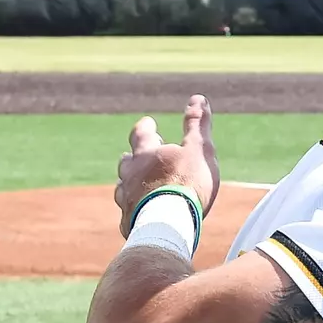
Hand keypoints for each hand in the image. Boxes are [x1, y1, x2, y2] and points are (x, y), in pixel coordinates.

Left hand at [115, 96, 219, 237]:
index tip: (148, 123)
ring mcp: (126, 198)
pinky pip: (127, 213)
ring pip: (123, 187)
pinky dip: (133, 210)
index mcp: (146, 154)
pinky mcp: (128, 222)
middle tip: (137, 155)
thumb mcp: (199, 149)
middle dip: (133, 157)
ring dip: (129, 183)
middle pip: (127, 161)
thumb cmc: (187, 183)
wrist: (170, 223)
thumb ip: (197, 125)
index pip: (140, 133)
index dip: (144, 127)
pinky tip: (138, 214)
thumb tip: (198, 98)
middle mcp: (130, 174)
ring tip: (135, 185)